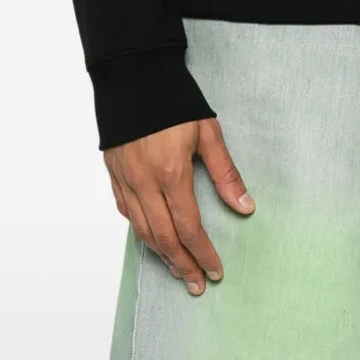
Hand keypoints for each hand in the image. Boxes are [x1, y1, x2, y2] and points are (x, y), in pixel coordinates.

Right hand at [104, 117, 254, 293]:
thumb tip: (245, 207)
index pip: (189, 228)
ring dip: (161, 255)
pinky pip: (126, 213)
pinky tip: (151, 238)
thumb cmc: (174, 100)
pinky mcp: (114, 174)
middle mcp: (145, 183)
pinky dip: (140, 231)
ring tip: (178, 270)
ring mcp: (126, 180)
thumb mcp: (208, 132)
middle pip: (164, 238)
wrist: (133, 75)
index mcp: (171, 174)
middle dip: (182, 265)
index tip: (215, 271)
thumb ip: (225, 172)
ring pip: (142, 231)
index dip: (203, 254)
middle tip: (196, 285)